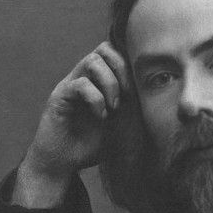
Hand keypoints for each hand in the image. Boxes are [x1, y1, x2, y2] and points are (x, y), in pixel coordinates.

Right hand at [13, 41, 127, 206]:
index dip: (130, 64)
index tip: (138, 90)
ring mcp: (70, 85)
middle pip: (104, 49)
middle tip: (128, 96)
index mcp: (98, 81)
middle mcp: (83, 78)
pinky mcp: (60, 97)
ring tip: (114, 107)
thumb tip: (152, 92)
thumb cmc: (92, 144)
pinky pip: (80, 84)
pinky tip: (101, 116)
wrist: (63, 164)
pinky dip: (96, 99)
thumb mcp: (121, 124)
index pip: (115, 53)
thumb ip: (133, 107)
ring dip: (110, 83)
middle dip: (122, 69)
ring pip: (93, 60)